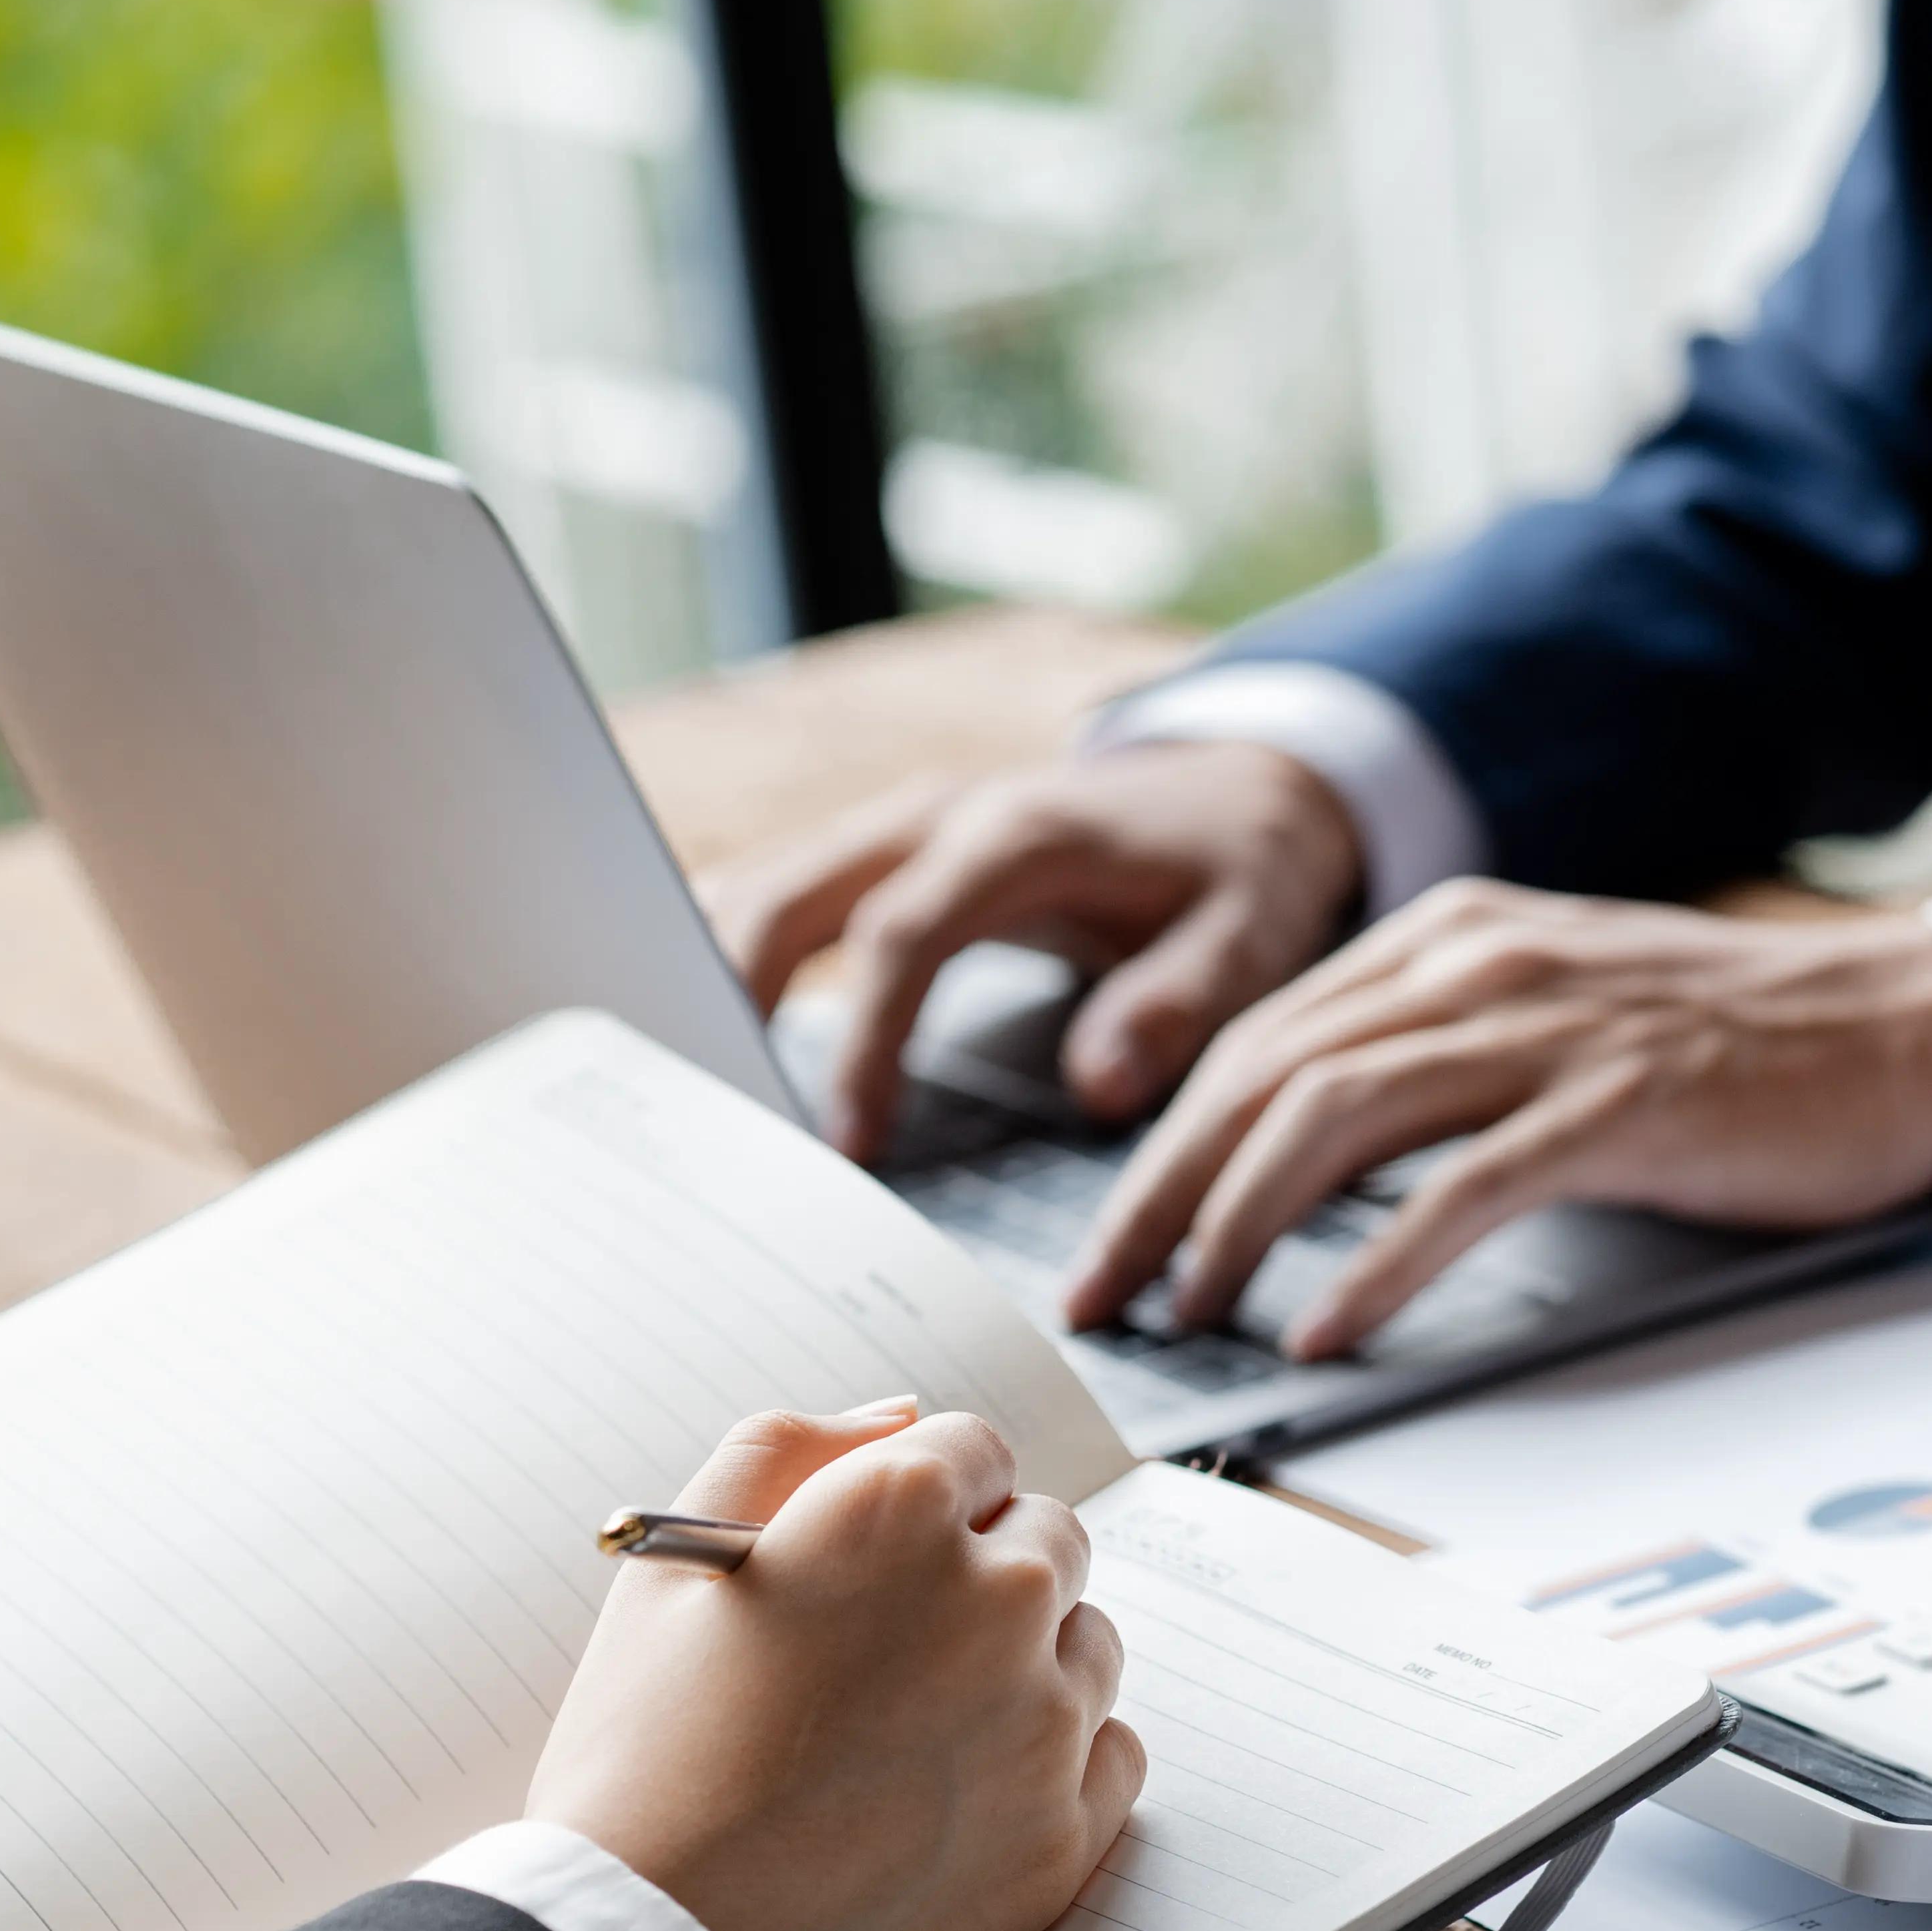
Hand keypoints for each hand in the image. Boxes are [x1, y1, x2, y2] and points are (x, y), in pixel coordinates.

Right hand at [528, 1401, 1143, 1930]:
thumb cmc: (641, 1756)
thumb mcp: (675, 1561)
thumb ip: (788, 1448)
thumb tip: (902, 1417)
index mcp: (898, 1507)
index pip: (973, 1450)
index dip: (918, 1503)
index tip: (875, 1562)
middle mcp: (996, 1597)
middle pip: (1046, 1538)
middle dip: (979, 1573)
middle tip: (883, 1657)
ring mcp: (1044, 1721)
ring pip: (1086, 1642)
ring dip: (1024, 1664)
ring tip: (909, 1736)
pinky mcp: (1066, 1835)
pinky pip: (1112, 1752)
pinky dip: (1057, 1762)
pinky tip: (958, 1796)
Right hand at [704, 741, 1362, 1159]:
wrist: (1240, 788)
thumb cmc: (1240, 872)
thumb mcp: (1252, 936)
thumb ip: (1180, 1004)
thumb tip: (1099, 1084)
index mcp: (1017, 837)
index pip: (904, 934)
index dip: (866, 1040)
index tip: (848, 1142)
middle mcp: (937, 817)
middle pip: (790, 895)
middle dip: (732, 1000)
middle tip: (708, 1119)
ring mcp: (898, 828)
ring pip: (763, 887)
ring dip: (710, 977)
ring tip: (679, 1088)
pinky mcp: (884, 853)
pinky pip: (779, 895)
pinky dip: (730, 958)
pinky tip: (702, 1037)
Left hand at [1060, 884, 1931, 1352]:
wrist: (1907, 1024)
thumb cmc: (1731, 1043)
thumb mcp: (1549, 1011)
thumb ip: (1429, 1053)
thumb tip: (1297, 1154)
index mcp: (1449, 937)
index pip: (1256, 1041)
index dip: (1161, 1148)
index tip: (1110, 1243)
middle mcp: (1480, 964)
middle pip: (1265, 1078)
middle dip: (1161, 1195)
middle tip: (1105, 1296)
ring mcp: (1549, 1031)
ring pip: (1334, 1120)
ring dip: (1240, 1227)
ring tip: (1191, 1313)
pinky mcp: (1619, 1107)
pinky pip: (1460, 1189)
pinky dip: (1375, 1266)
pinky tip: (1326, 1328)